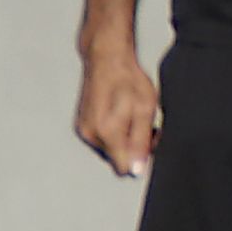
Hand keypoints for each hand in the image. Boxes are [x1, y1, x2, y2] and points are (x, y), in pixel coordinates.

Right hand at [75, 39, 159, 176]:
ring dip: (125, 139)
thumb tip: (136, 171)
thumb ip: (140, 142)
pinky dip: (114, 132)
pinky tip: (121, 114)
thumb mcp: (145, 110)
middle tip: (146, 126)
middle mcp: (91, 134)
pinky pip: (102, 139)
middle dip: (134, 148)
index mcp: (107, 132)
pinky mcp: (82, 125)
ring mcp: (84, 130)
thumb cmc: (128, 79)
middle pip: (117, 159)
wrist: (107, 59)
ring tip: (133, 117)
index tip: (149, 143)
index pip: (123, 169)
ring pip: (110, 149)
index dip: (140, 160)